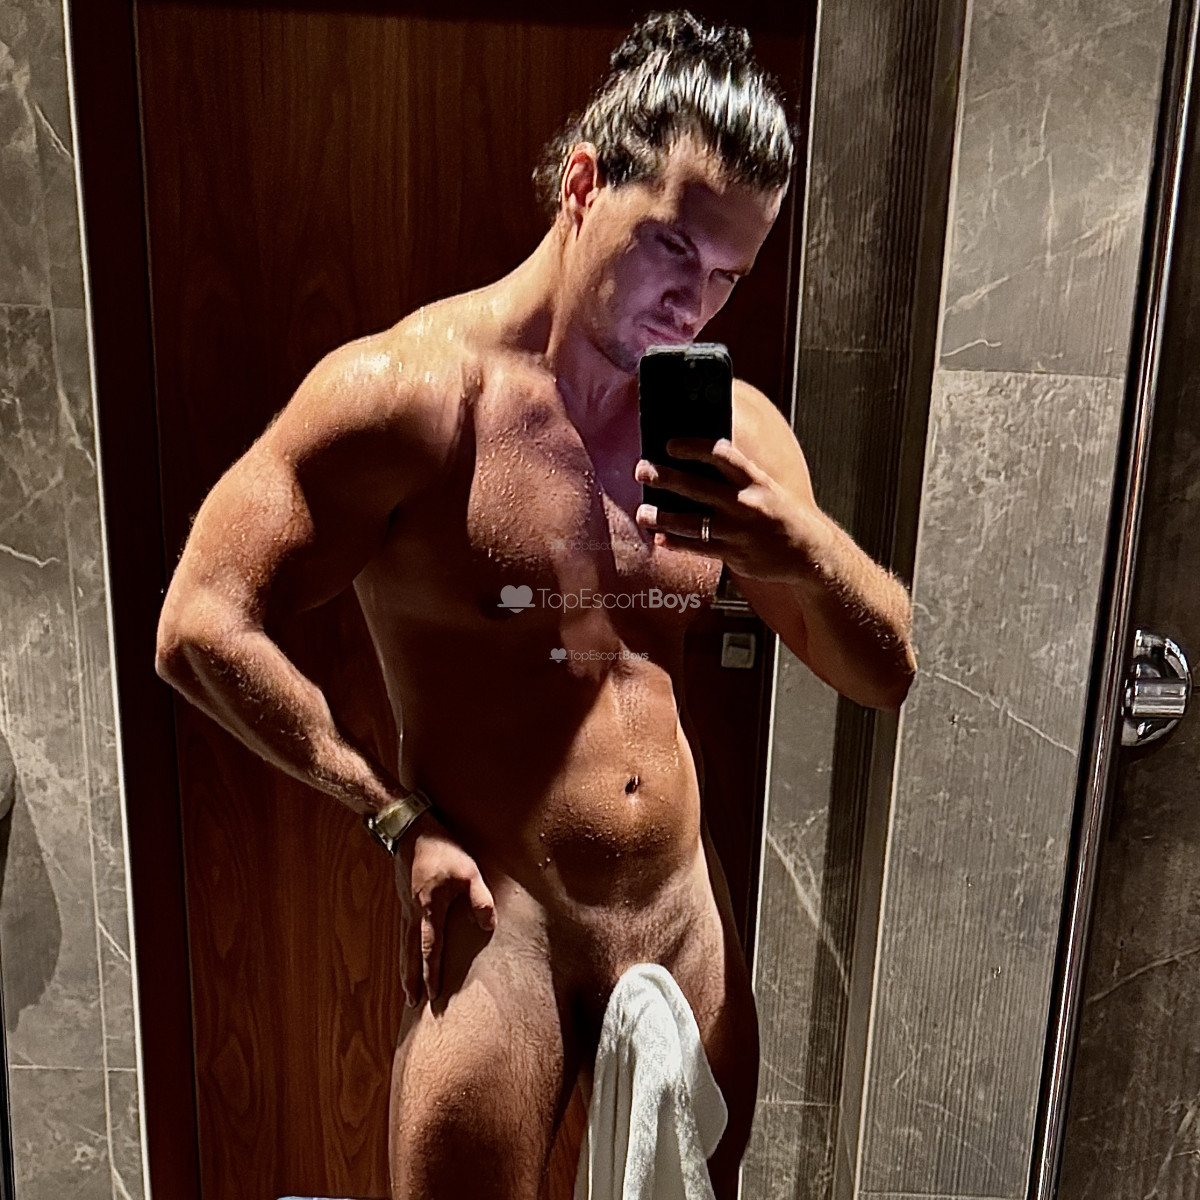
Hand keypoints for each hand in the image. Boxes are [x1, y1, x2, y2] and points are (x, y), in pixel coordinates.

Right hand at [393, 809, 495, 1005]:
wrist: (410, 829)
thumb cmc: (443, 849)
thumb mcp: (468, 872)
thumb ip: (480, 899)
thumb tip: (488, 926)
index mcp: (429, 910)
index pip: (430, 950)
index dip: (431, 974)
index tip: (432, 996)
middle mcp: (413, 913)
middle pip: (410, 954)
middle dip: (411, 979)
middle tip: (410, 1004)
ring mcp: (405, 906)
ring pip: (404, 944)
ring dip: (405, 967)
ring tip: (406, 987)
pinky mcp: (404, 898)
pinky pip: (403, 931)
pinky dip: (404, 949)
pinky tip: (407, 953)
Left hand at [634, 437, 829, 583]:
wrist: (810, 553)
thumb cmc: (783, 516)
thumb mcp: (768, 488)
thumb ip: (738, 476)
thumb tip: (699, 463)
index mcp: (756, 481)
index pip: (721, 454)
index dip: (693, 447)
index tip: (670, 444)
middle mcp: (745, 504)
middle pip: (696, 487)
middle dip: (664, 477)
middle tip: (642, 470)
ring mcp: (738, 531)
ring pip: (691, 522)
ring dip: (662, 516)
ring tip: (643, 511)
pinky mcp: (734, 555)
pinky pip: (698, 548)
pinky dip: (677, 543)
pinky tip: (661, 537)